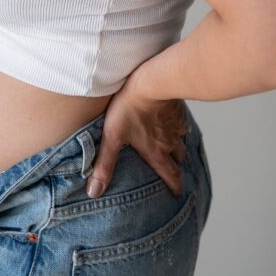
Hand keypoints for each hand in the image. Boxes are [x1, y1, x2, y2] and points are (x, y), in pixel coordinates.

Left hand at [86, 68, 187, 199]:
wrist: (151, 81)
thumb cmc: (130, 108)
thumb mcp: (112, 137)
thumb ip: (104, 164)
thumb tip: (94, 191)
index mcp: (156, 152)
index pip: (170, 175)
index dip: (175, 186)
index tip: (177, 194)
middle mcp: (170, 142)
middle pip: (179, 159)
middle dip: (177, 166)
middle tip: (174, 170)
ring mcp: (176, 125)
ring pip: (181, 140)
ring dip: (177, 145)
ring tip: (171, 145)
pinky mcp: (178, 109)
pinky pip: (181, 121)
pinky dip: (176, 125)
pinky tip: (169, 120)